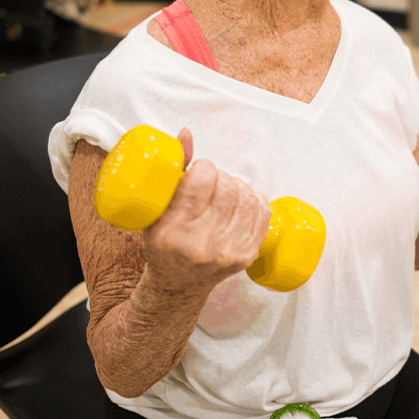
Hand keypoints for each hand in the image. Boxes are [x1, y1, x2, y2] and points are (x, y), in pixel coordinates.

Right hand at [142, 128, 271, 294]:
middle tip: (210, 184)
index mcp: (172, 230)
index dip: (202, 168)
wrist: (177, 284)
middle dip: (219, 177)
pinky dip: (254, 200)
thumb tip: (186, 133)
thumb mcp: (155, 208)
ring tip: (223, 193)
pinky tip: (241, 202)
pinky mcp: (246, 256)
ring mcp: (227, 251)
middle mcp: (201, 243)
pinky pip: (263, 213)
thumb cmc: (163, 242)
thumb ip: (173, 168)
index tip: (197, 173)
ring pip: (247, 196)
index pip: (202, 177)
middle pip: (227, 185)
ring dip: (237, 186)